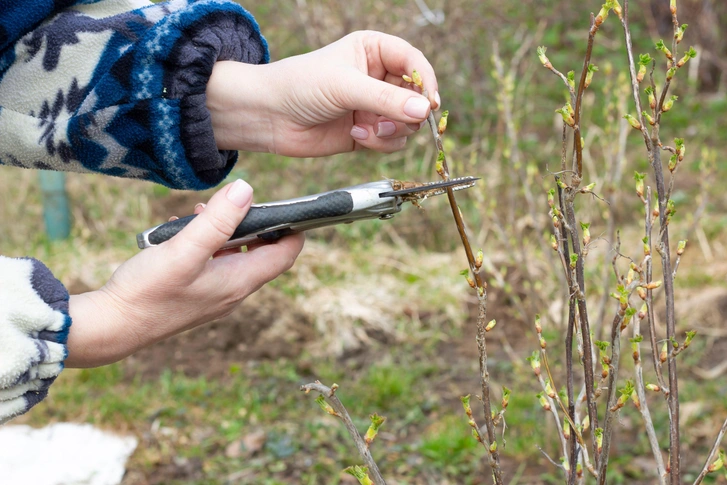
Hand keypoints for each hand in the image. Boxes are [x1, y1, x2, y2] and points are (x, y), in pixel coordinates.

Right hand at [65, 180, 304, 366]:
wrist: (111, 328)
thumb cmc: (147, 292)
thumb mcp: (184, 250)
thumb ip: (217, 221)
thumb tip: (246, 190)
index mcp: (239, 282)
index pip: (285, 254)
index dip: (293, 228)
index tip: (289, 205)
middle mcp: (233, 291)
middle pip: (262, 252)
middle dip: (251, 223)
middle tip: (230, 203)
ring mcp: (214, 295)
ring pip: (234, 255)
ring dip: (223, 231)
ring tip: (199, 214)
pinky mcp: (196, 294)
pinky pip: (213, 263)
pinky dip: (205, 244)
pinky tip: (180, 232)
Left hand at [206, 31, 438, 155]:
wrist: (269, 116)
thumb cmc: (300, 85)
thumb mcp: (345, 86)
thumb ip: (386, 99)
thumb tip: (424, 111)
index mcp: (374, 50)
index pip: (414, 62)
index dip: (425, 82)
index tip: (430, 103)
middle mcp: (378, 77)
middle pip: (416, 96)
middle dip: (408, 112)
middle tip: (394, 121)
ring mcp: (373, 106)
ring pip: (407, 122)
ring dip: (393, 130)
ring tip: (369, 129)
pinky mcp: (367, 132)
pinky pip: (392, 141)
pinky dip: (380, 143)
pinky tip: (355, 137)